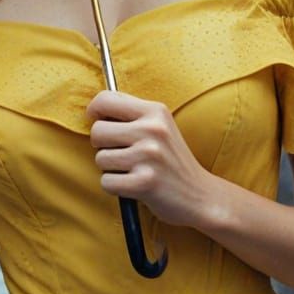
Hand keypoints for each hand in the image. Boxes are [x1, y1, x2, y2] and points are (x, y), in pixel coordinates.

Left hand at [86, 90, 211, 227]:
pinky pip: (106, 182)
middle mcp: (153, 129)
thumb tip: (93, 111)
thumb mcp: (160, 126)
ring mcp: (149, 156)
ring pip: (100, 159)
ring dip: (111, 169)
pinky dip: (115, 187)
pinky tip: (133, 186)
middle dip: (102, 145)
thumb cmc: (172, 160)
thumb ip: (131, 115)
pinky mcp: (145, 182)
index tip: (98, 121)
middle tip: (121, 153)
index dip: (94, 111)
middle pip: (97, 131)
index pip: (105, 99)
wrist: (200, 195)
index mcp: (155, 111)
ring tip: (133, 170)